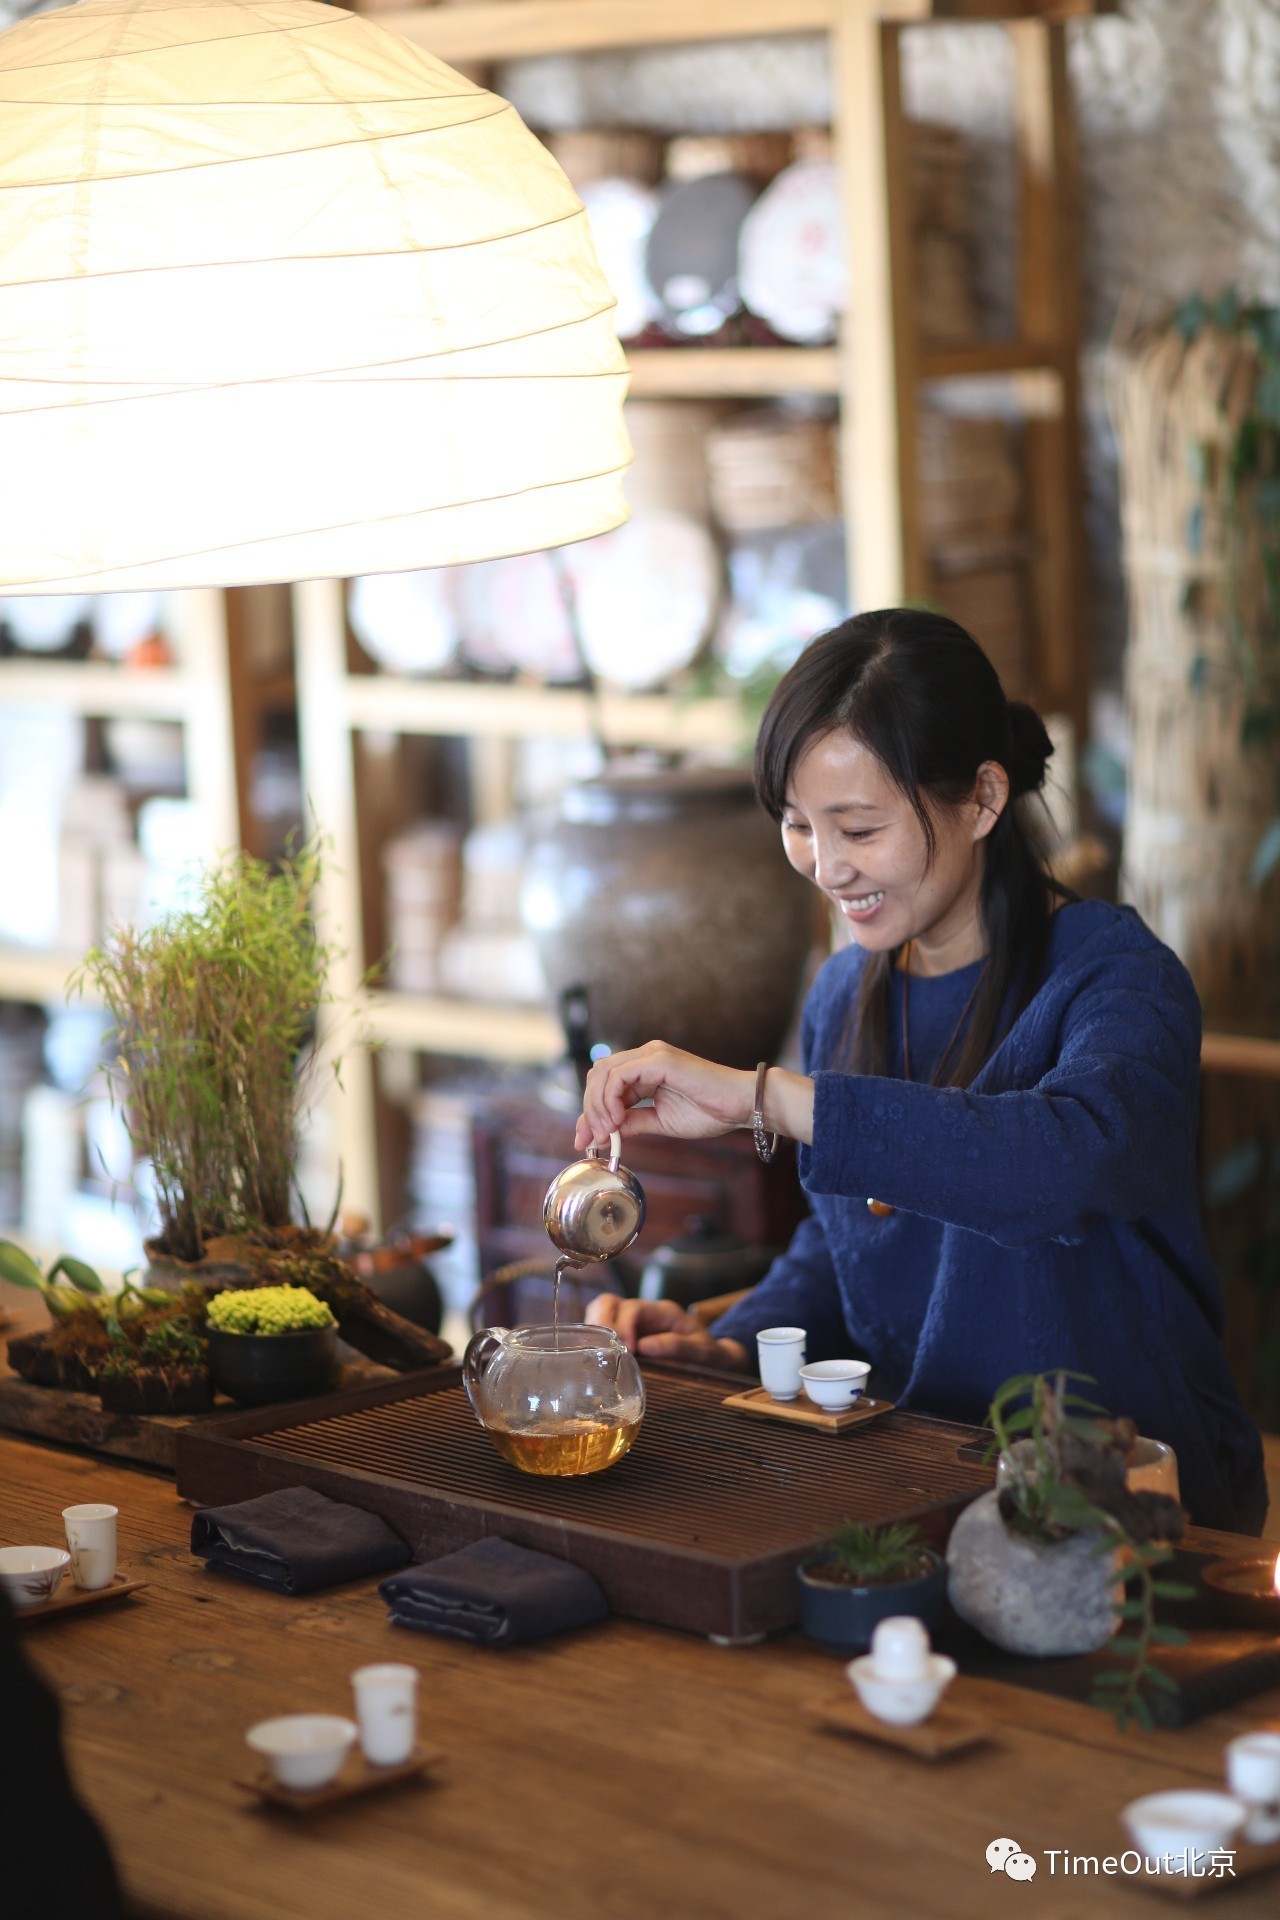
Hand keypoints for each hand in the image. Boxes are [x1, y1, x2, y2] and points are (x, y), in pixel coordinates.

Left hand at [575, 1041, 751, 1151]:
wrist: (740, 1106)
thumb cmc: (709, 1112)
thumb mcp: (660, 1121)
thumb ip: (631, 1123)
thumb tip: (602, 1134)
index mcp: (645, 1069)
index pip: (604, 1084)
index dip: (589, 1112)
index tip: (584, 1141)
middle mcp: (645, 1056)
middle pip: (598, 1075)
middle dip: (588, 1109)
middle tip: (591, 1139)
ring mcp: (651, 1055)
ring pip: (603, 1073)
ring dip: (597, 1105)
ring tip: (607, 1131)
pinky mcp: (659, 1059)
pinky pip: (619, 1075)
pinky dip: (610, 1099)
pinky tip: (617, 1120)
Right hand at [584, 1292, 749, 1370]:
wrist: (714, 1359)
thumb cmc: (709, 1354)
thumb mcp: (702, 1351)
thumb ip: (677, 1346)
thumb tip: (644, 1347)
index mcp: (663, 1311)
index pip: (633, 1308)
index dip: (624, 1326)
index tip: (628, 1350)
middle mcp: (644, 1312)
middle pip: (609, 1302)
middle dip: (600, 1322)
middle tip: (603, 1350)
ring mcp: (632, 1322)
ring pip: (600, 1311)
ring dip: (594, 1330)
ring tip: (596, 1353)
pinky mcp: (625, 1335)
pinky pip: (601, 1329)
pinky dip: (594, 1339)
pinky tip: (596, 1356)